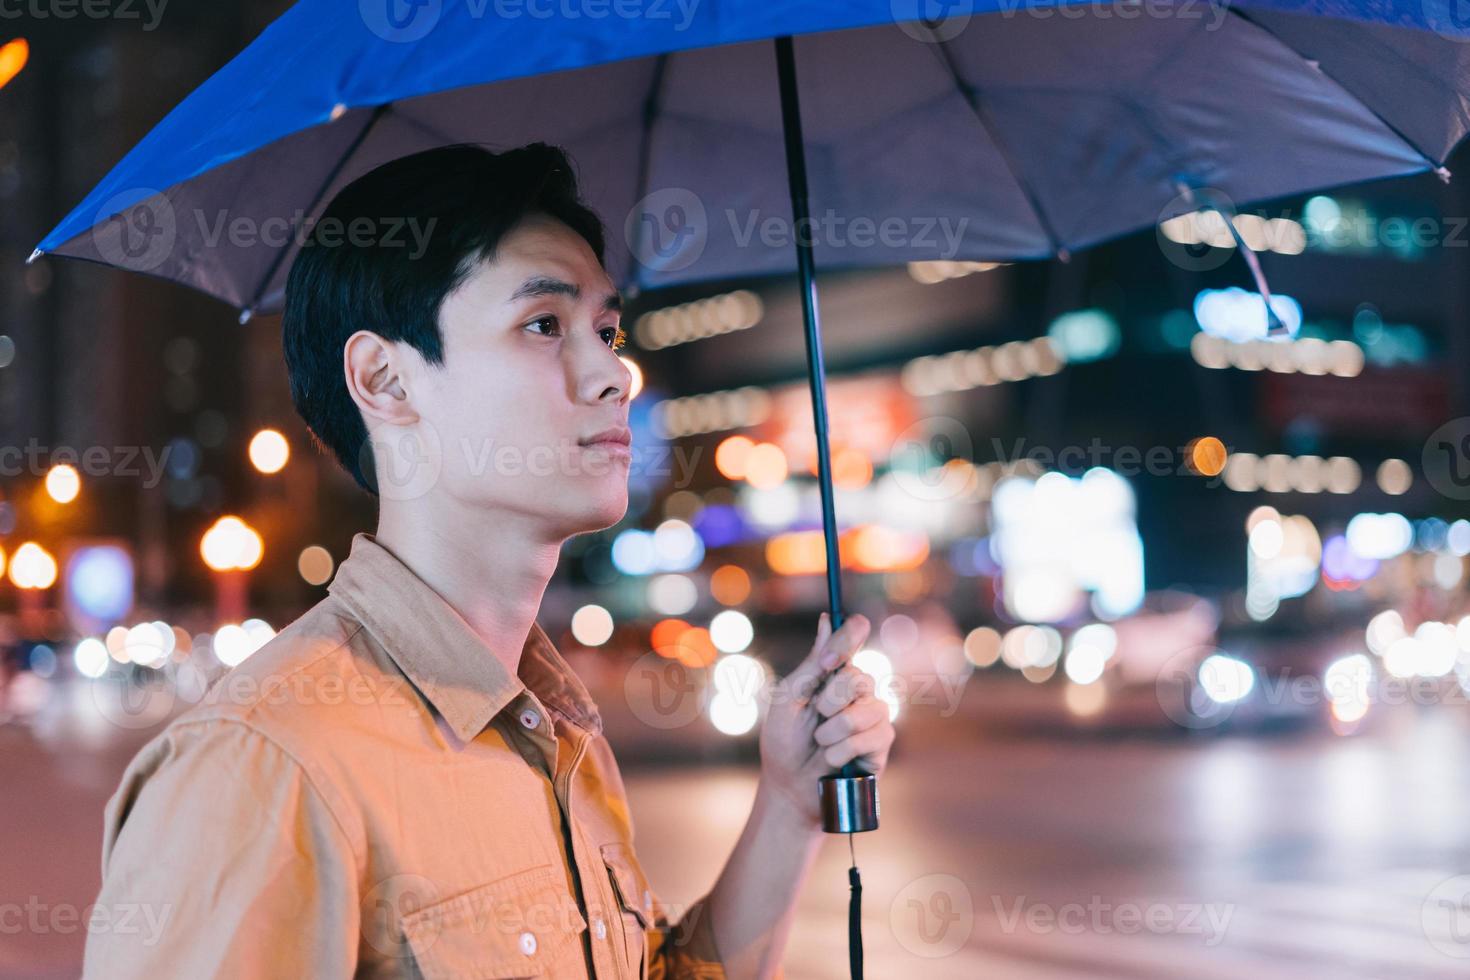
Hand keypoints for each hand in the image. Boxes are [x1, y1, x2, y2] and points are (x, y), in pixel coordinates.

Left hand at [757, 612, 894, 828]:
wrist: (789, 786)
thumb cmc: (784, 740)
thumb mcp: (789, 698)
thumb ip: (812, 662)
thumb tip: (827, 618)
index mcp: (834, 672)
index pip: (853, 637)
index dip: (847, 639)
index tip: (827, 661)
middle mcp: (858, 690)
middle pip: (859, 677)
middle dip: (829, 701)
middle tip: (815, 716)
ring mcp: (873, 716)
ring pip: (868, 709)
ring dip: (834, 731)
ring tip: (821, 743)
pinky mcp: (882, 744)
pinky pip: (872, 737)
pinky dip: (843, 751)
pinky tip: (834, 759)